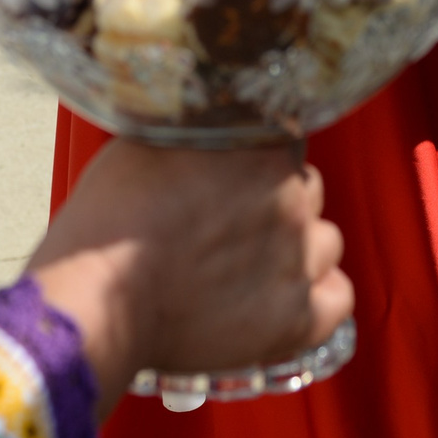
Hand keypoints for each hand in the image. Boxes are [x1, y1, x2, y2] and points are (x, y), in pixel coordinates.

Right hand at [26, 141, 351, 412]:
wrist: (98, 301)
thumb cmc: (109, 224)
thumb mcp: (147, 143)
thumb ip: (199, 128)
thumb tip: (211, 118)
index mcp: (261, 148)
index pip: (286, 141)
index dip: (256, 161)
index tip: (232, 180)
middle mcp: (291, 197)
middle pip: (305, 190)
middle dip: (274, 203)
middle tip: (230, 225)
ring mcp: (298, 259)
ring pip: (325, 242)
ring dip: (297, 249)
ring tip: (251, 266)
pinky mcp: (297, 319)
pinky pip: (338, 299)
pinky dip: (317, 298)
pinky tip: (284, 297)